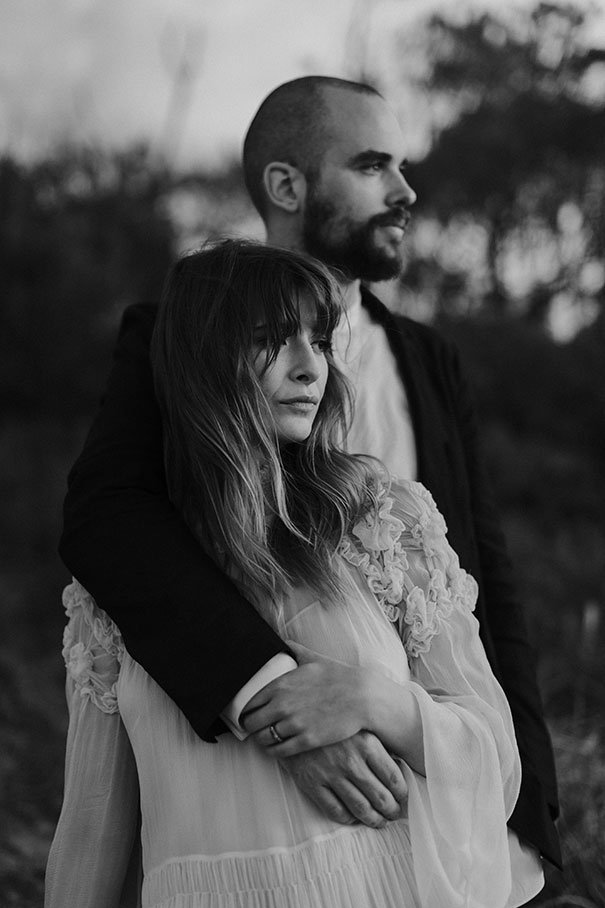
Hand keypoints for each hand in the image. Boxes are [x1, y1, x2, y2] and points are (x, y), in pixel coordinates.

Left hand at [241, 659, 369, 756]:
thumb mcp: (313, 659)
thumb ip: (294, 651)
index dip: (245, 710)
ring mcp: (293, 724)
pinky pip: (278, 752)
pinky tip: (277, 747)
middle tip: (256, 727)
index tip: (248, 713)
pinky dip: (274, 751)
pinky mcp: (306, 741)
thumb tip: (283, 642)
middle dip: (250, 726)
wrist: (362, 696)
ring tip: (266, 738)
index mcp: (280, 685)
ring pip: (262, 739)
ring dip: (262, 740)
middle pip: (250, 723)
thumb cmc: (338, 676)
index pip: (248, 703)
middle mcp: (282, 705)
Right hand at [280, 731, 407, 827]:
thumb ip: (379, 746)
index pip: (394, 778)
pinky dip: (348, 819)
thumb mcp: (358, 725)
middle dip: (391, 811)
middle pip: (381, 797)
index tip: (403, 799)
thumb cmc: (332, 722)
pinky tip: (354, 817)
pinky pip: (335, 811)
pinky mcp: (312, 784)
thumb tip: (399, 772)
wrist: (293, 719)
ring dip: (374, 820)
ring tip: (379, 822)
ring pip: (361, 808)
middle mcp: (351, 761)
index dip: (402, 795)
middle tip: (394, 815)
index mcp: (367, 743)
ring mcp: (330, 774)